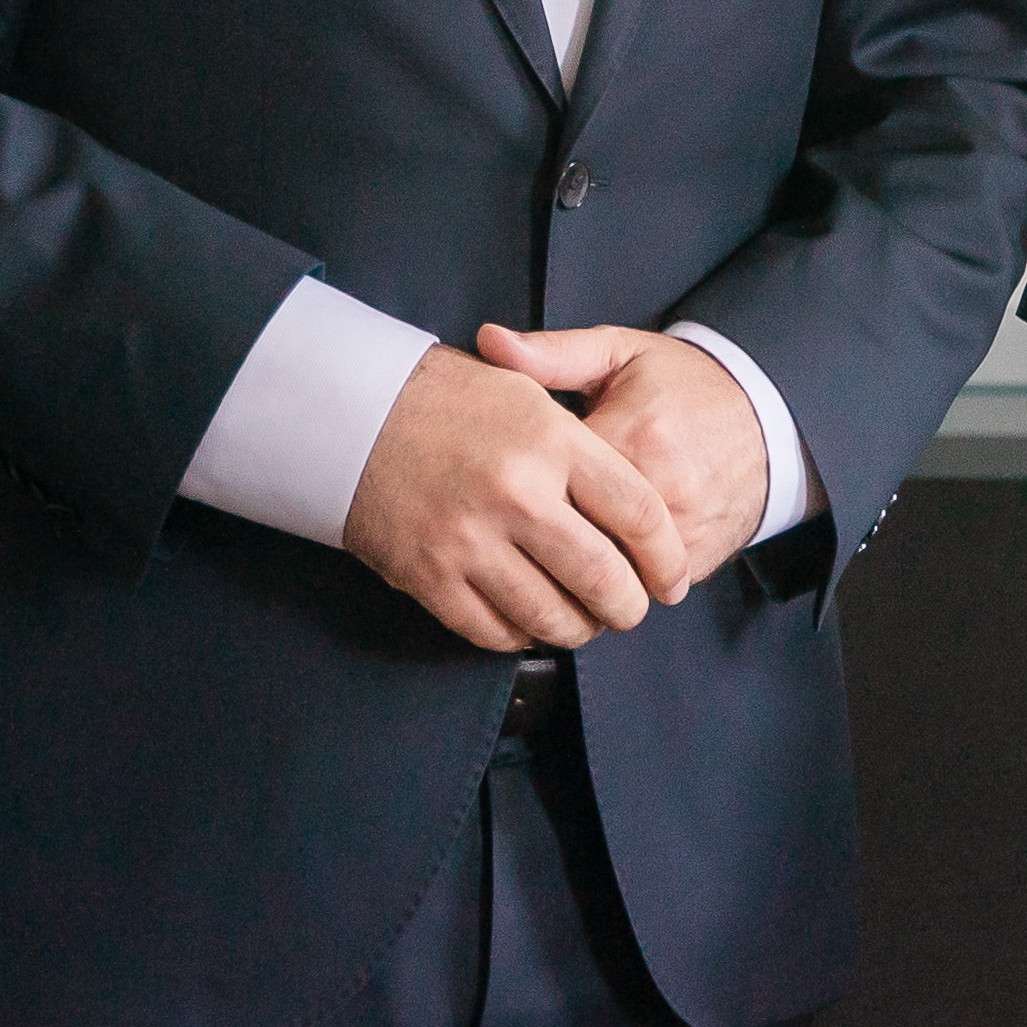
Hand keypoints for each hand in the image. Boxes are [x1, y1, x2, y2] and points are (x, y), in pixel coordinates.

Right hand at [338, 341, 692, 654]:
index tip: (672, 577)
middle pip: (602, 576)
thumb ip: (589, 442)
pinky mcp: (430, 577)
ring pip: (550, 617)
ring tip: (586, 621)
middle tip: (633, 610)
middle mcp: (516, 493)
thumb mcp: (530, 390)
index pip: (639, 513)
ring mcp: (470, 540)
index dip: (666, 556)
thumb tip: (643, 503)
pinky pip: (493, 631)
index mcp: (553, 441)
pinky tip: (530, 622)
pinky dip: (521, 636)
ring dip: (579, 630)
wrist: (354, 414)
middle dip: (629, 607)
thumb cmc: (452, 399)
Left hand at [480, 321, 772, 584]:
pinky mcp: (697, 558)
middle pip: (572, 537)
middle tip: (504, 534)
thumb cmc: (685, 383)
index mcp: (630, 433)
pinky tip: (587, 571)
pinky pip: (638, 588)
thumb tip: (489, 342)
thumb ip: (554, 353)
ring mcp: (681, 530)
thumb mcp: (622, 353)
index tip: (491, 485)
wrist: (769, 417)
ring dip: (572, 572)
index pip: (549, 480)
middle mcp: (659, 487)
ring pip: (605, 573)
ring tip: (540, 559)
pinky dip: (611, 583)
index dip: (512, 487)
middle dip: (535, 541)